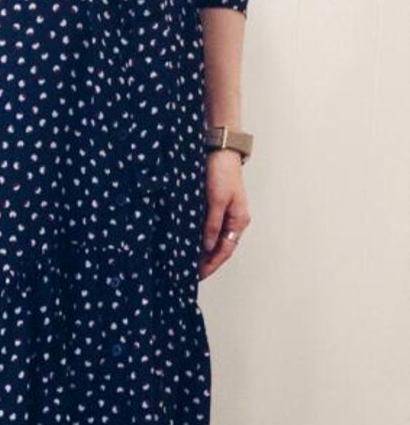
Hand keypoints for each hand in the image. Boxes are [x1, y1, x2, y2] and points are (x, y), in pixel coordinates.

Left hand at [198, 150, 249, 279]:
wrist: (218, 149)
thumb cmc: (222, 172)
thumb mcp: (217, 200)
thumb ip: (212, 224)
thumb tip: (207, 247)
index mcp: (238, 220)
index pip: (225, 250)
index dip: (212, 264)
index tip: (198, 275)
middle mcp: (232, 220)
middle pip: (219, 247)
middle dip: (206, 261)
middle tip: (188, 273)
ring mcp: (223, 213)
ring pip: (212, 239)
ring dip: (201, 251)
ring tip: (185, 262)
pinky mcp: (212, 206)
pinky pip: (206, 228)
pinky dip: (198, 237)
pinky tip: (186, 243)